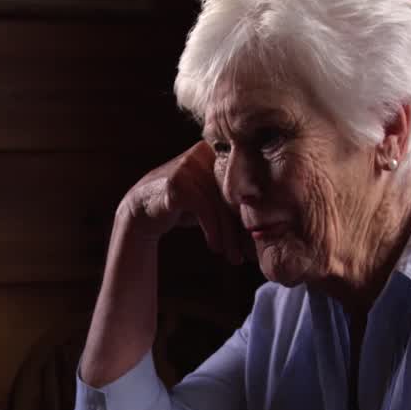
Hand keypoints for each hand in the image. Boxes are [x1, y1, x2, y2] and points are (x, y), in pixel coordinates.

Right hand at [119, 141, 245, 264]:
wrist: (142, 210)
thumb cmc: (183, 207)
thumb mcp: (211, 200)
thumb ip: (233, 202)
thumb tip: (268, 223)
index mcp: (217, 152)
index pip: (241, 186)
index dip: (249, 216)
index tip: (254, 243)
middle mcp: (204, 153)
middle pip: (232, 196)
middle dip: (239, 230)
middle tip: (245, 255)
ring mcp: (190, 164)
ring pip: (220, 205)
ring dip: (227, 236)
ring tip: (232, 257)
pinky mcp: (178, 180)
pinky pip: (205, 209)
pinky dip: (212, 231)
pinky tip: (214, 247)